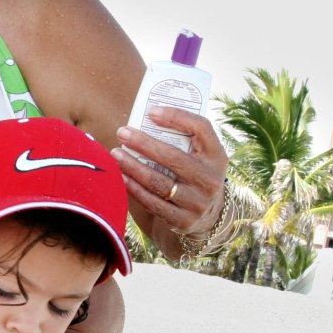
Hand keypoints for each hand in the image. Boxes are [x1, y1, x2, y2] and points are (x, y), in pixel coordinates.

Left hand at [115, 106, 227, 235]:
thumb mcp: (201, 157)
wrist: (208, 217)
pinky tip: (120, 177)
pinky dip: (133, 189)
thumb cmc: (195, 175)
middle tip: (122, 133)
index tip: (151, 111)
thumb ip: (184, 141)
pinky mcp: (183, 221)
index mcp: (216, 156)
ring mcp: (197, 202)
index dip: (177, 117)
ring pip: (158, 182)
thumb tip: (144, 121)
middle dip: (143, 143)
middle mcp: (210, 179)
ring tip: (116, 154)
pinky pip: (152, 202)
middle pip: (173, 157)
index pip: (201, 129)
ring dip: (133, 166)